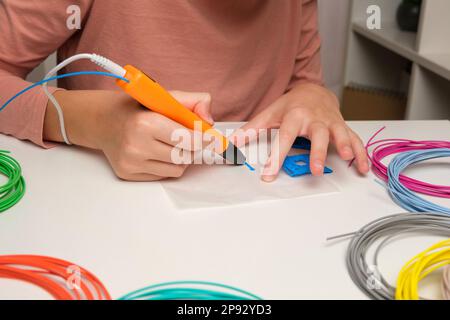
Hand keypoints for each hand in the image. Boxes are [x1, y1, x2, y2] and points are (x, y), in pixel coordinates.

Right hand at [44, 90, 212, 180]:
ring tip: (172, 144)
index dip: (203, 138)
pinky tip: (158, 152)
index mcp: (146, 123)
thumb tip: (209, 121)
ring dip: (182, 158)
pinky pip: (163, 175)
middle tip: (190, 138)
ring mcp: (130, 162)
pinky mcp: (127, 174)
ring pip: (177, 169)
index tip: (210, 137)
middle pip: (185, 156)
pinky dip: (168, 165)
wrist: (103, 121)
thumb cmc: (137, 108)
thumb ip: (193, 102)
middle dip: (193, 148)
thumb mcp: (164, 96)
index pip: (188, 140)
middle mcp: (136, 145)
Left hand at [233, 83, 368, 181]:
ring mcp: (331, 123)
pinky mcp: (342, 127)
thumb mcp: (270, 113)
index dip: (276, 156)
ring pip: (341, 134)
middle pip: (318, 134)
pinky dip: (361, 153)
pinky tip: (363, 168)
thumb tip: (232, 144)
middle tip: (316, 170)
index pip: (284, 137)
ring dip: (346, 146)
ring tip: (350, 160)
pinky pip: (355, 139)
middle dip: (318, 151)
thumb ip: (252, 129)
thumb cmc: (290, 105)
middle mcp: (315, 119)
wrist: (313, 91)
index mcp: (295, 116)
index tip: (269, 174)